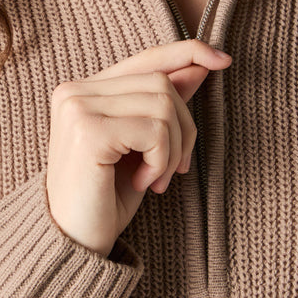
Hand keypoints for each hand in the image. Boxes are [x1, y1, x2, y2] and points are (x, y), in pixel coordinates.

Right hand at [46, 39, 231, 256]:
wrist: (73, 245)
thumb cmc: (105, 199)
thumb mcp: (143, 147)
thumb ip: (164, 104)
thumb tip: (201, 64)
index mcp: (82, 91)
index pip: (146, 59)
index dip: (187, 52)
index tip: (223, 60)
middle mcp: (74, 92)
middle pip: (161, 82)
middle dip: (184, 128)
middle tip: (175, 170)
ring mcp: (77, 108)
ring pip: (163, 104)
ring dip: (172, 149)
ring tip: (155, 179)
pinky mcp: (88, 130)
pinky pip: (154, 130)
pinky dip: (161, 160)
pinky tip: (142, 183)